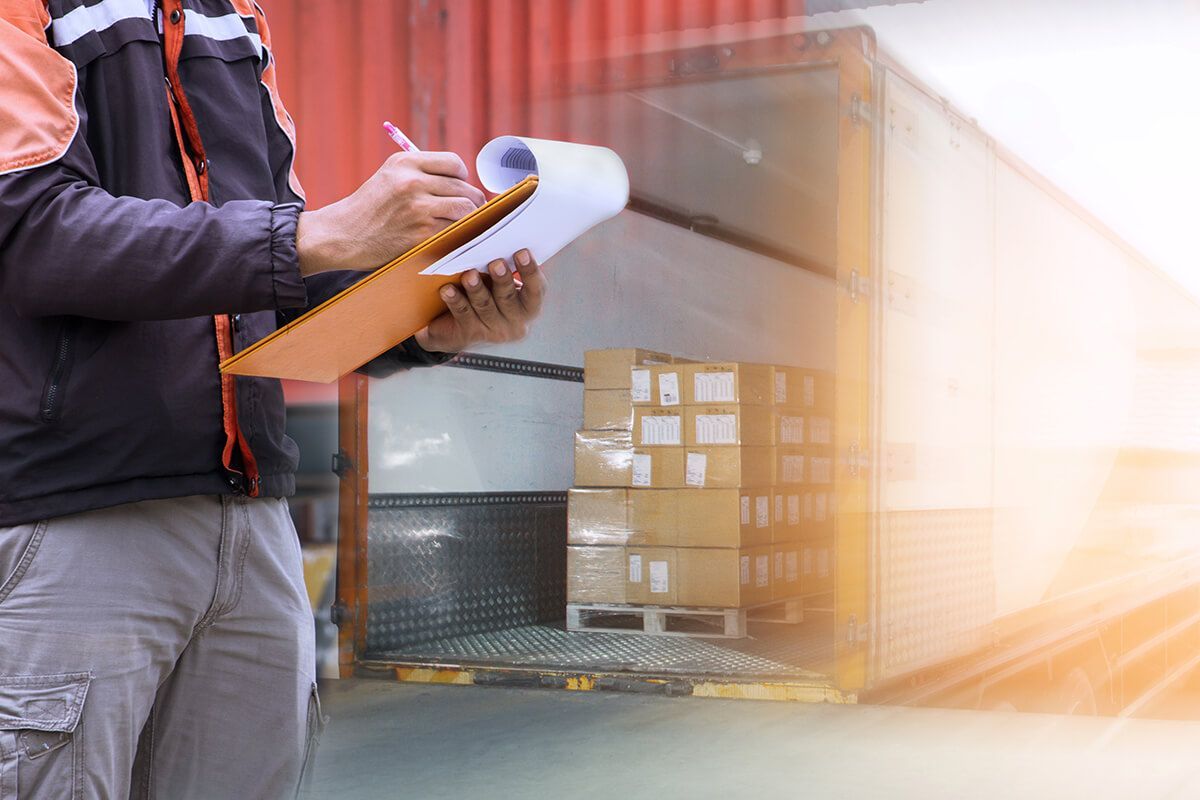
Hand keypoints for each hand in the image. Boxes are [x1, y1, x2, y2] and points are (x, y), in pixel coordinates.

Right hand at [295, 151, 485, 275]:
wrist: (343, 234)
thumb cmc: (370, 207)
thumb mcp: (389, 175)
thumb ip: (421, 172)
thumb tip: (462, 180)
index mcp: (405, 162)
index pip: (454, 163)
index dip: (463, 177)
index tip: (460, 186)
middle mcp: (412, 181)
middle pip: (464, 188)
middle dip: (472, 200)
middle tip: (471, 210)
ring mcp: (418, 208)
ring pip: (465, 209)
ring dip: (470, 218)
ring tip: (465, 224)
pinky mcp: (421, 233)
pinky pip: (455, 230)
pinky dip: (459, 234)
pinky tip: (454, 236)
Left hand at [414, 249, 545, 352]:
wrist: (460, 331)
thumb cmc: (487, 298)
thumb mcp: (500, 286)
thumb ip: (506, 269)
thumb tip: (499, 239)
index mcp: (528, 307)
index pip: (536, 290)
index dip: (530, 272)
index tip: (522, 252)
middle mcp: (515, 323)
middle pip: (509, 299)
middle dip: (502, 280)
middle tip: (496, 263)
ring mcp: (493, 332)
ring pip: (485, 306)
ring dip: (476, 289)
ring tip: (469, 275)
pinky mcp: (470, 335)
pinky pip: (463, 314)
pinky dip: (456, 300)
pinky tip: (448, 289)